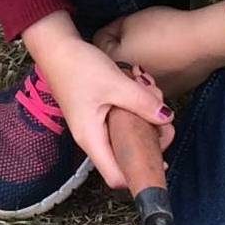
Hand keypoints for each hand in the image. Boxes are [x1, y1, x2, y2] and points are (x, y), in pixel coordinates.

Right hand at [30, 29, 173, 192]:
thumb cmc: (78, 67)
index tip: (161, 161)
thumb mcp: (115, 83)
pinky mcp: (98, 112)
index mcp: (92, 139)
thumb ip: (142, 103)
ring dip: (145, 116)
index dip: (138, 175)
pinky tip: (140, 85)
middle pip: (127, 154)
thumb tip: (167, 118)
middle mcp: (92, 137)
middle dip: (150, 138)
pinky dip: (135, 106)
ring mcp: (95, 125)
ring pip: (127, 133)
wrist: (56, 46)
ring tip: (150, 90)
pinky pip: (122, 119)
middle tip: (162, 115)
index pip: (116, 177)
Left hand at [100, 2, 224, 100]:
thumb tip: (115, 35)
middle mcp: (130, 88)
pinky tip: (168, 56)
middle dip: (122, 50)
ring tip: (152, 46)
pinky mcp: (173, 93)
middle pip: (118, 65)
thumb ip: (115, 30)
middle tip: (134, 34)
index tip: (121, 23)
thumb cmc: (163, 30)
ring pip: (138, 76)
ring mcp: (152, 93)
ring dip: (140, 63)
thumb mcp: (131, 21)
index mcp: (114, 69)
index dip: (110, 29)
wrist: (202, 44)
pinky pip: (158, 80)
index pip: (100, 45)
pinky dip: (159, 69)